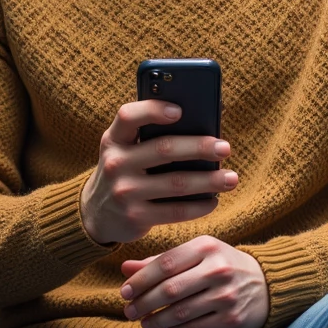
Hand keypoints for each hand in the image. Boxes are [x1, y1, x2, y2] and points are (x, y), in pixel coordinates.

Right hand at [80, 100, 238, 245]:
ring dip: (209, 180)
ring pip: (176, 183)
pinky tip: (213, 201)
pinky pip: (175, 211)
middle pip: (164, 149)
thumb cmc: (125, 170)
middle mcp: (115, 163)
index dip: (153, 110)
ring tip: (231, 179)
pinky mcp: (135, 217)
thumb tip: (208, 114)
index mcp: (114, 139)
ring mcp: (124, 192)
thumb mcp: (127, 149)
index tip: (180, 110)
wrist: (96, 213)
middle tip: (225, 147)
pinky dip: (198, 206)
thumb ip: (153, 133)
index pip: (128, 116)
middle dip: (199, 147)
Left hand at [119, 236, 268, 327]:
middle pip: (170, 289)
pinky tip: (165, 327)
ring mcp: (227, 295)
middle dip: (144, 303)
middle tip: (129, 311)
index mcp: (206, 247)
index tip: (124, 291)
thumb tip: (125, 268)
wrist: (265, 284)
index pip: (165, 264)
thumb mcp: (196, 255)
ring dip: (156, 320)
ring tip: (143, 322)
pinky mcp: (231, 318)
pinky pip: (194, 327)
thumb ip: (161, 261)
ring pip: (180, 312)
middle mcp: (218, 269)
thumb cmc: (221, 266)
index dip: (140, 280)